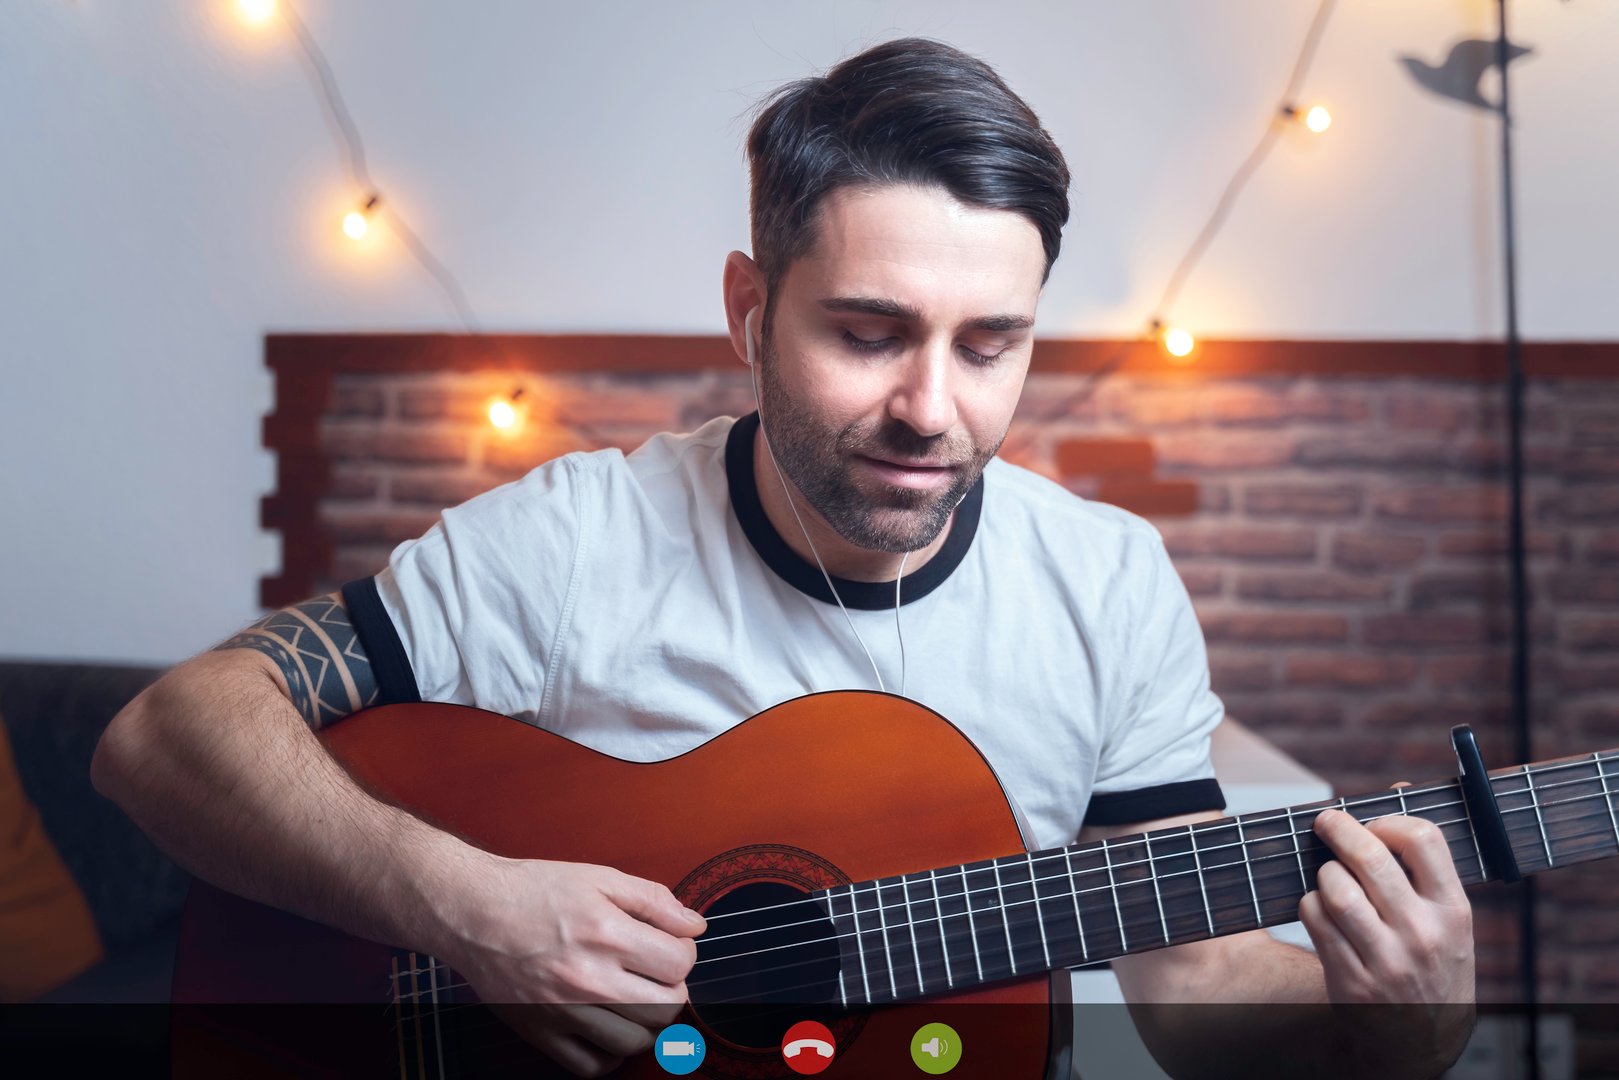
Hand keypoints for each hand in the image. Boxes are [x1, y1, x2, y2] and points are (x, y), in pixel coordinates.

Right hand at [437, 857, 707, 1077]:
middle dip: (672, 988)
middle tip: (655, 973)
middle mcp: (588, 978)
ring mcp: (564, 1011)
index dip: (683, 952)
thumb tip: (695, 925)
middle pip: (666, 1008)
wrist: (472, 910)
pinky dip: (610, 1055)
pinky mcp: (541, 1032)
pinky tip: (610, 1028)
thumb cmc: (534, 890)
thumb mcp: (600, 877)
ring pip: (635, 1041)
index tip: (668, 945)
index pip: (679, 964)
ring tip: (636, 998)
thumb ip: (654, 900)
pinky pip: (592, 1066)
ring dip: (647, 1022)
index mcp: (606, 934)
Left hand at [1299, 788, 1475, 1075]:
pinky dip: (1310, 905)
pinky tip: (1322, 910)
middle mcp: (1423, 934)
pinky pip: (1313, 918)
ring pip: (1333, 886)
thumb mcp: (1447, 915)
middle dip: (1337, 828)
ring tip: (1330, 877)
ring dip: (1324, 873)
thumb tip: (1398, 789)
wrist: (1421, 1037)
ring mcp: (1387, 960)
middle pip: (1368, 857)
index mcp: (1454, 911)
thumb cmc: (1432, 959)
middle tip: (1325, 821)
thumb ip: (1425, 859)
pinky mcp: (1351, 980)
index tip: (1371, 822)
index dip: (1388, 819)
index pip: (1422, 839)